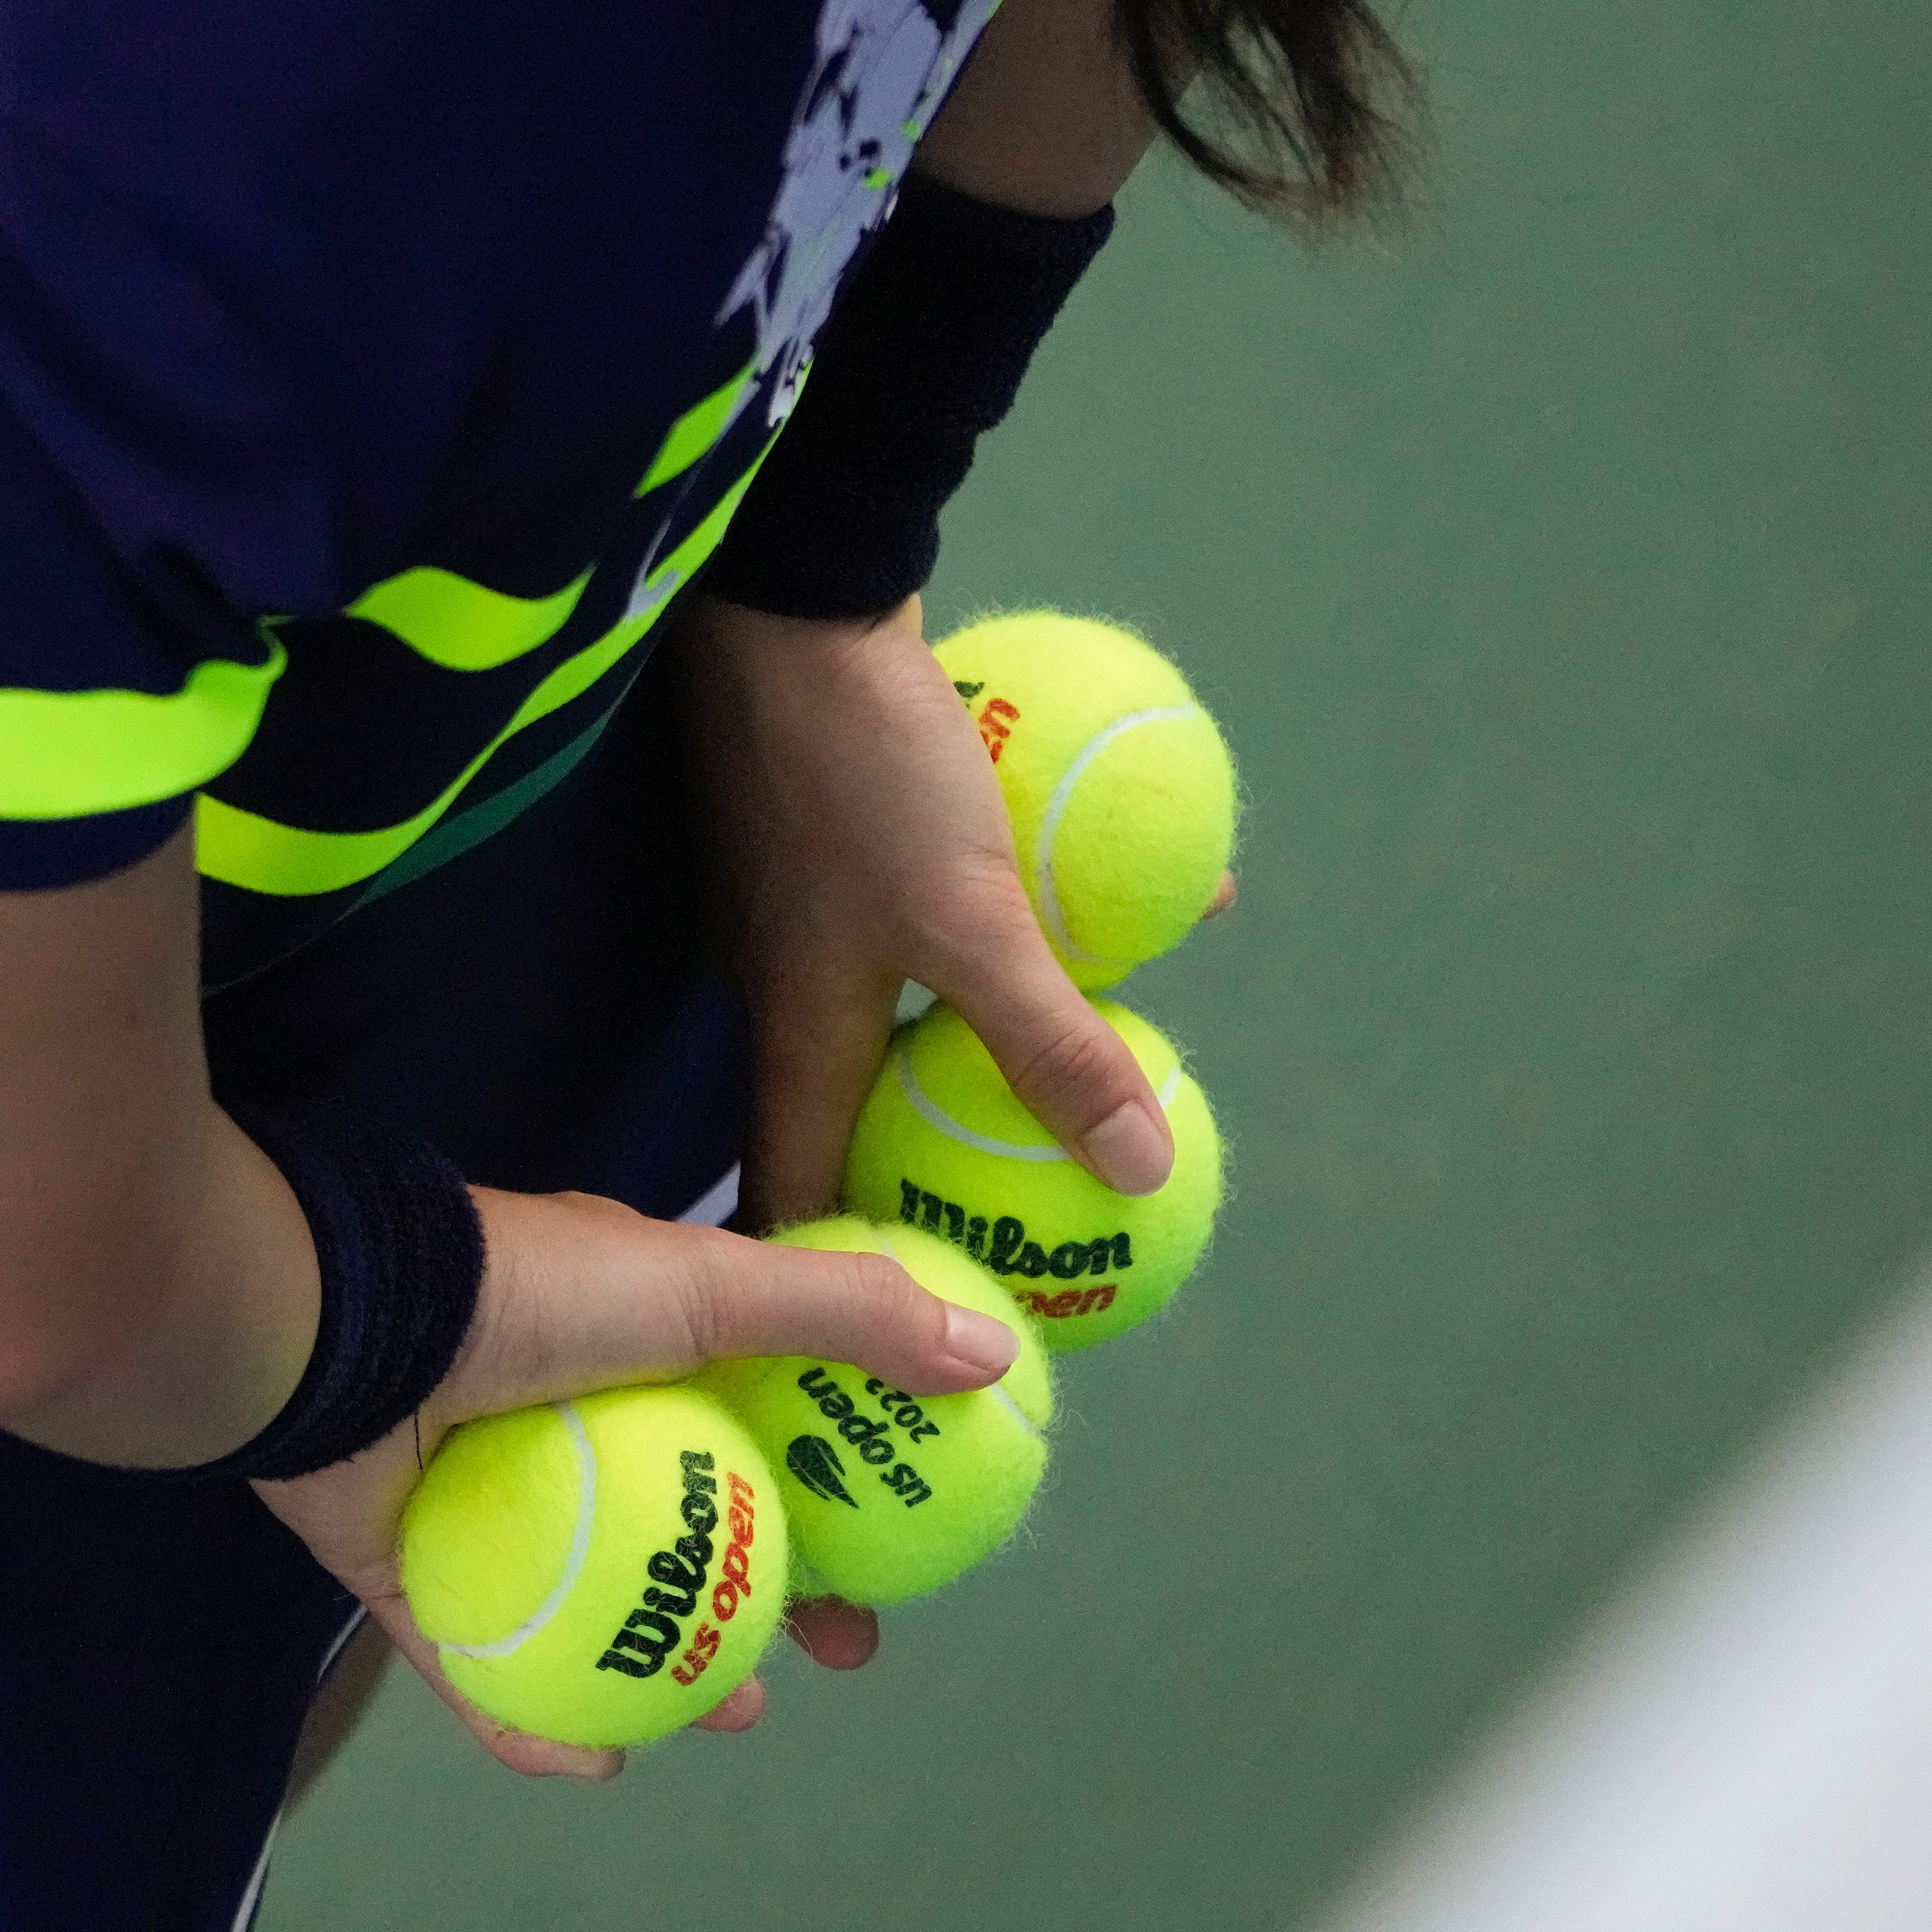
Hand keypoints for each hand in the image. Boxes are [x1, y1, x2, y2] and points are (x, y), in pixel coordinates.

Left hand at [252, 1184, 1019, 1779]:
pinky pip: (484, 1660)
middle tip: (824, 1658)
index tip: (892, 1555)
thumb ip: (843, 1314)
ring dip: (671, 1667)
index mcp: (634, 1345)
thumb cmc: (529, 1291)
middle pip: (688, 1528)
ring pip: (596, 1605)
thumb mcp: (707, 1284)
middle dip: (767, 1596)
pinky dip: (535, 1716)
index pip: (754, 1429)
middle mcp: (565, 1417)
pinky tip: (594, 1754)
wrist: (342, 1322)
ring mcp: (485, 1496)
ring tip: (726, 1714)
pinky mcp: (410, 1565)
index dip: (832, 1493)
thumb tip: (991, 1357)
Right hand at [678, 591, 1180, 1227]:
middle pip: (866, 1109)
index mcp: (801, 1031)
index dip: (842, 1274)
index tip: (908, 1329)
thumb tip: (1137, 1170)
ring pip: (918, 1008)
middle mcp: (796, 986)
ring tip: (1106, 1075)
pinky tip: (1136, 905)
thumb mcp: (976, 918)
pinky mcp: (849, 836)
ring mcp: (819, 908)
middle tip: (1031, 1220)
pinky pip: (953, 915)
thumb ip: (1050, 1045)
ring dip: (1002, 1043)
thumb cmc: (862, 772)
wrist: (794, 601)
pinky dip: (1028, 931)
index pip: (796, 1195)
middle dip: (940, 1170)